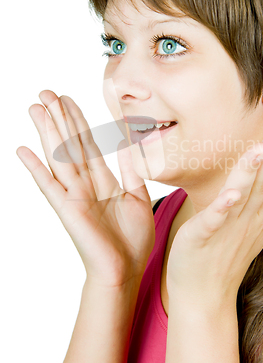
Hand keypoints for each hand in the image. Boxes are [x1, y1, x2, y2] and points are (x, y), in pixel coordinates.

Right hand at [16, 90, 154, 287]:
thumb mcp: (139, 197)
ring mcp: (74, 196)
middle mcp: (85, 184)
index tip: (68, 100)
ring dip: (47, 132)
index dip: (78, 121)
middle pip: (69, 144)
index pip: (87, 144)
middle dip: (59, 118)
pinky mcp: (67, 210)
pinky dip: (36, 169)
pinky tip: (24, 150)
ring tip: (36, 108)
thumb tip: (129, 144)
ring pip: (58, 157)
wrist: (126, 270)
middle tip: (46, 93)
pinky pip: (49, 186)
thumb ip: (131, 170)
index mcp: (102, 181)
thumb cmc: (133, 239)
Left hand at [166, 127, 262, 308]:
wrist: (203, 295)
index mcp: (259, 217)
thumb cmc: (227, 257)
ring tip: (260, 150)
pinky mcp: (203, 237)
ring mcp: (226, 230)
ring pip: (242, 196)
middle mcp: (247, 221)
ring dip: (251, 173)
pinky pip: (214, 220)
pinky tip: (230, 193)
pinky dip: (222, 207)